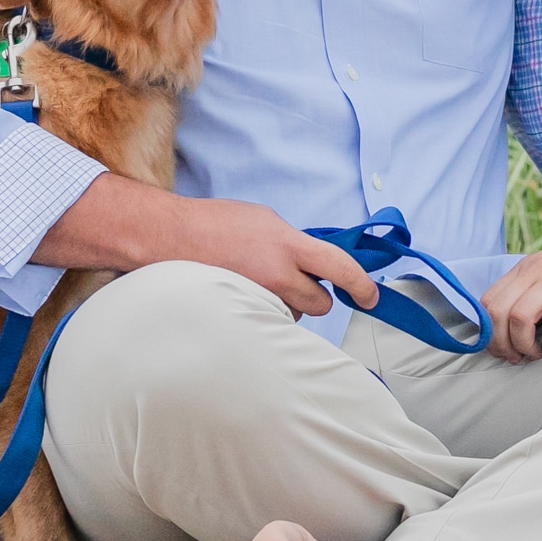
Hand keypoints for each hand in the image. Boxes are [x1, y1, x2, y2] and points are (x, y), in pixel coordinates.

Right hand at [159, 195, 380, 316]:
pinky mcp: (242, 313)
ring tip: (261, 283)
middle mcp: (277, 274)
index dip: (361, 285)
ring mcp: (259, 297)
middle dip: (316, 297)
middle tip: (298, 283)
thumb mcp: (265, 220)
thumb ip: (293, 242)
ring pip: (293, 315)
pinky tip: (246, 295)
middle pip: (320, 303)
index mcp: (287, 244)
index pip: (339, 267)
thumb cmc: (216, 223)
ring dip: (288, 305)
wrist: (170, 237)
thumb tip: (312, 261)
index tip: (371, 296)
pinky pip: (268, 320)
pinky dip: (265, 312)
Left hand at [479, 221, 541, 360]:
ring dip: (525, 346)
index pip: (487, 302)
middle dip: (502, 344)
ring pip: (519, 319)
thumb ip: (533, 289)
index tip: (502, 350)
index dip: (488, 332)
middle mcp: (534, 271)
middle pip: (497, 313)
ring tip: (539, 355)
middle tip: (518, 358)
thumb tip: (516, 325)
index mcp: (525, 268)